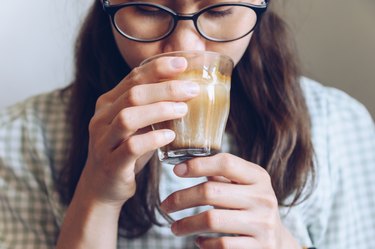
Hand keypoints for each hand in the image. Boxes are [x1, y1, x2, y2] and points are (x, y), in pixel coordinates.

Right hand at [75, 56, 199, 208]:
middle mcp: (102, 118)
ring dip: (159, 110)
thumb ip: (151, 108)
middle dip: (165, 88)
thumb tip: (185, 89)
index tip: (183, 63)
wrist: (102, 188)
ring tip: (183, 110)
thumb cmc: (126, 153)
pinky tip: (170, 137)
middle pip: (133, 94)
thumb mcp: (136, 126)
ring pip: (129, 117)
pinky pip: (131, 147)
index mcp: (108, 104)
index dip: (158, 68)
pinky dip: (153, 139)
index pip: (133, 78)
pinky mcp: (111, 163)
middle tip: (192, 89)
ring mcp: (104, 141)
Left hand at [160, 153, 299, 248]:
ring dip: (186, 224)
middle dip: (181, 198)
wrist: (277, 243)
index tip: (176, 170)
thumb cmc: (251, 208)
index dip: (198, 164)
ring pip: (211, 220)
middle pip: (211, 192)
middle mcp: (263, 198)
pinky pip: (221, 244)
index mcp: (258, 177)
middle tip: (165, 205)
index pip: (226, 163)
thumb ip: (222, 174)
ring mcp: (262, 224)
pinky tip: (199, 241)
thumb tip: (185, 163)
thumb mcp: (244, 187)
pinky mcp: (258, 247)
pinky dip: (204, 243)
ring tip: (174, 227)